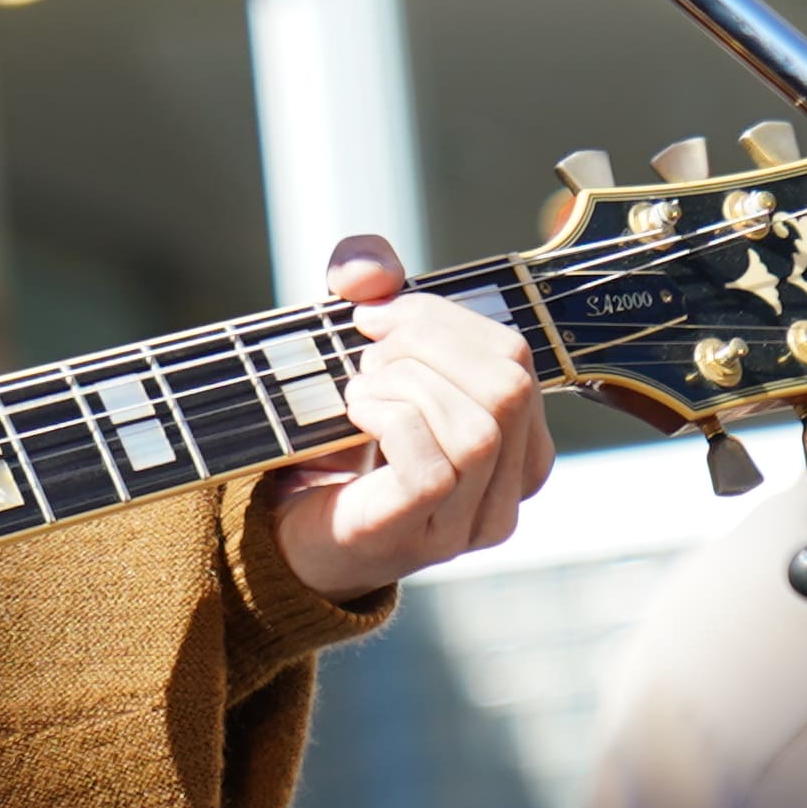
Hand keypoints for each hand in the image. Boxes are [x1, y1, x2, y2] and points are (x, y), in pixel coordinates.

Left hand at [269, 236, 555, 599]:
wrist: (288, 527)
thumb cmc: (339, 437)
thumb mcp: (364, 345)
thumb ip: (370, 285)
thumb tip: (369, 273)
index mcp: (517, 444)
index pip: (518, 358)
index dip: (446, 317)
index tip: (378, 313)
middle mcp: (507, 491)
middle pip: (508, 388)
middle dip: (429, 345)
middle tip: (368, 350)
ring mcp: (467, 523)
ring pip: (477, 430)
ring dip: (406, 384)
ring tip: (361, 387)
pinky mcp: (417, 534)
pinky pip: (430, 467)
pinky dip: (388, 420)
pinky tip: (355, 414)